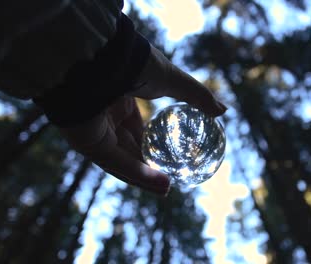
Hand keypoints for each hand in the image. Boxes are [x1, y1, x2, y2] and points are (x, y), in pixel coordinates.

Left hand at [59, 45, 226, 195]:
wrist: (107, 56)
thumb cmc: (137, 62)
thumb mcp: (173, 80)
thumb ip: (197, 96)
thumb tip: (223, 110)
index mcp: (119, 101)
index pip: (132, 131)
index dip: (149, 147)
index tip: (167, 159)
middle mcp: (103, 116)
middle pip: (126, 150)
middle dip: (146, 168)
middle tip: (168, 182)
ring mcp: (93, 129)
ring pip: (120, 161)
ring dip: (144, 178)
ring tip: (167, 189)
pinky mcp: (86, 139)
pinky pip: (115, 161)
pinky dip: (138, 173)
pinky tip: (162, 184)